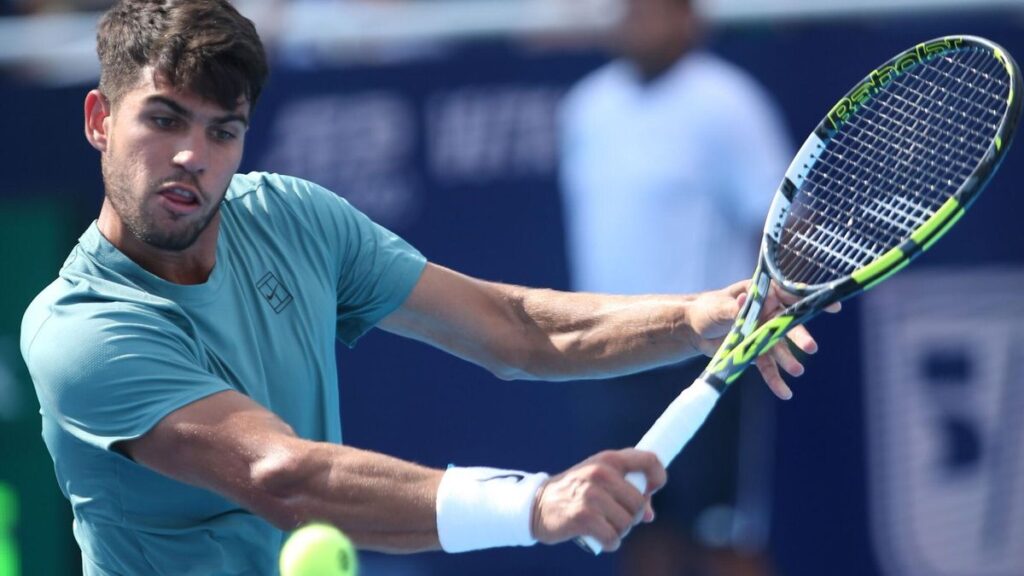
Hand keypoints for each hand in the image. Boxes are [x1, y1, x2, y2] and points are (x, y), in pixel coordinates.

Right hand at [531, 449, 665, 551]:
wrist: (536, 504)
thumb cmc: (574, 492)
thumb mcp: (598, 480)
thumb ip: (626, 490)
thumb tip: (650, 514)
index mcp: (608, 460)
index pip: (649, 461)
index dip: (658, 478)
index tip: (651, 490)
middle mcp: (601, 473)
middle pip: (640, 503)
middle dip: (632, 516)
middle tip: (615, 516)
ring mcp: (591, 494)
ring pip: (628, 523)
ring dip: (619, 531)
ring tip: (603, 526)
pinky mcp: (583, 517)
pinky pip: (612, 538)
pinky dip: (609, 543)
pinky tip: (599, 538)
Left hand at [687, 280, 840, 399]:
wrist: (692, 329)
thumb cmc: (706, 309)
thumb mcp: (719, 307)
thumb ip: (735, 307)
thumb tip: (746, 301)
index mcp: (762, 295)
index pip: (790, 294)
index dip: (810, 300)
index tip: (832, 308)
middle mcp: (768, 314)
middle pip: (788, 325)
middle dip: (800, 336)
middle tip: (810, 348)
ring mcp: (763, 333)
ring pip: (780, 348)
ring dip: (788, 360)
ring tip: (796, 371)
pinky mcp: (756, 351)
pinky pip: (767, 366)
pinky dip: (775, 379)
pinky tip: (784, 392)